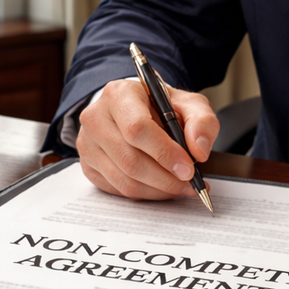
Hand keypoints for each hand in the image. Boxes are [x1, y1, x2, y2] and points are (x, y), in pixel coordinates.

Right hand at [76, 78, 218, 199]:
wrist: (134, 110)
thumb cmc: (159, 106)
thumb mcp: (187, 103)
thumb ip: (201, 121)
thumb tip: (199, 151)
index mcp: (118, 95)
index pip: (137, 129)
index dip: (165, 153)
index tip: (188, 168)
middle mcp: (96, 118)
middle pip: (130, 160)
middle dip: (165, 178)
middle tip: (190, 183)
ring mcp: (87, 144)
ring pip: (124, 180)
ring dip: (158, 190)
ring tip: (181, 187)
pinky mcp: (88, 166)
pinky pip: (118, 189)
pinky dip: (146, 194)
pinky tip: (162, 187)